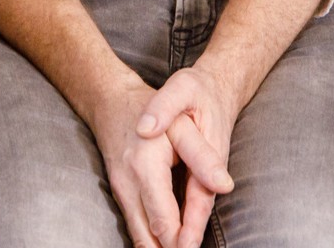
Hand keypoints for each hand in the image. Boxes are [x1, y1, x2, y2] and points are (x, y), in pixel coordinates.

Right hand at [84, 73, 226, 247]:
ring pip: (138, 235)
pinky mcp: (118, 192)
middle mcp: (127, 183)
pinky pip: (134, 225)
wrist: (109, 99)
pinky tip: (165, 245)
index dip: (184, 242)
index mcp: (145, 167)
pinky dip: (150, 240)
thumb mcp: (182, 124)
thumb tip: (224, 186)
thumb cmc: (150, 107)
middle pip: (149, 236)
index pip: (164, 220)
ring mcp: (119, 190)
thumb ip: (203, 156)